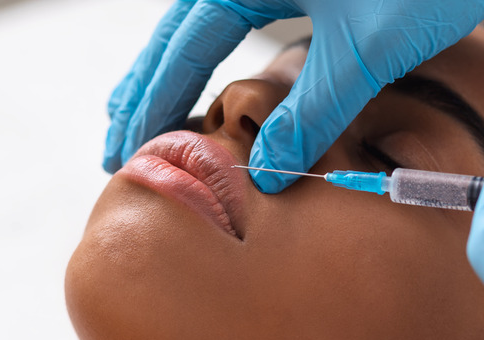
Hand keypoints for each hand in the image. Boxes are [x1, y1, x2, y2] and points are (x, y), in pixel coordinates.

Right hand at [105, 0, 483, 190]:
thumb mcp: (366, 53)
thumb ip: (314, 113)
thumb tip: (269, 173)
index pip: (184, 41)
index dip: (151, 98)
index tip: (123, 147)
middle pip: (183, 30)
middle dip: (150, 87)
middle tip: (117, 143)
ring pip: (212, 25)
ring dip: (181, 74)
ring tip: (152, 119)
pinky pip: (250, 23)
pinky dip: (227, 60)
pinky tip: (221, 87)